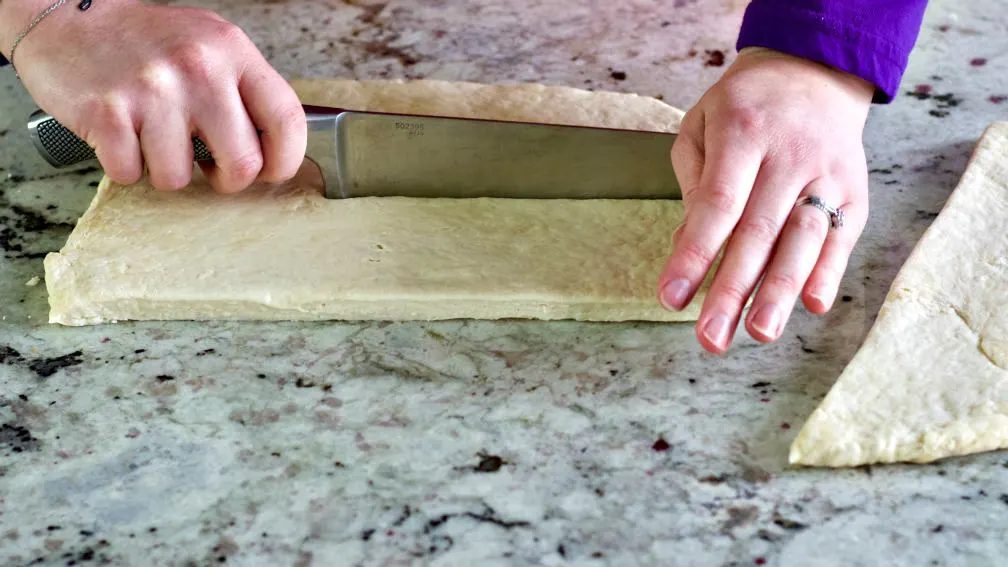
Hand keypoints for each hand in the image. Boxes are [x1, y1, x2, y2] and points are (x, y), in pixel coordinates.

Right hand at [3, 0, 305, 191]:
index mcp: (232, 51)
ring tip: (154, 139)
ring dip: (166, 171)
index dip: (285, 161)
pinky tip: (123, 136)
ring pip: (179, 178)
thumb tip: (276, 150)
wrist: (69, 19)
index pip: (288, 120)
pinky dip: (125, 166)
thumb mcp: (210, 47)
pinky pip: (131, 173)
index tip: (270, 171)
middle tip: (210, 167)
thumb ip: (245, 92)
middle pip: (243, 164)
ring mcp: (153, 90)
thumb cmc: (146, 43)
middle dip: (227, 180)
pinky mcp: (108, 112)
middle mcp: (199, 68)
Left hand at [658, 47, 873, 353]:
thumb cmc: (743, 107)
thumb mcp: (702, 126)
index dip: (695, 254)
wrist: (814, 70)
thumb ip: (694, 184)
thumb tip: (687, 248)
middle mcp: (789, 156)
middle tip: (710, 339)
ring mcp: (827, 175)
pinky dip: (830, 272)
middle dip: (733, 290)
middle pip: (759, 232)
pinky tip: (814, 305)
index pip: (717, 205)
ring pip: (804, 239)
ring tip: (760, 333)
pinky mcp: (855, 192)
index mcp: (742, 135)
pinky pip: (842, 237)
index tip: (670, 298)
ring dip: (782, 291)